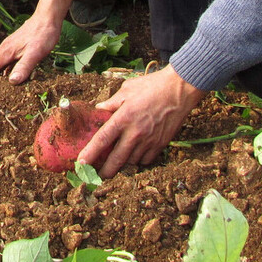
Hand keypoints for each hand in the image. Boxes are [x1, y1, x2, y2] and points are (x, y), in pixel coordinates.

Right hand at [0, 0, 79, 85]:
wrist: (47, 18)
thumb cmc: (42, 35)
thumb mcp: (36, 53)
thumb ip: (24, 67)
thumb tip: (11, 82)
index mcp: (7, 52)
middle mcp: (5, 49)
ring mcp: (9, 47)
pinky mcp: (15, 46)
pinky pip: (2, 59)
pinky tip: (2, 74)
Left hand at [77, 66, 206, 176]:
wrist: (180, 90)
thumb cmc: (152, 86)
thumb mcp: (127, 89)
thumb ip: (111, 102)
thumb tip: (99, 109)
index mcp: (123, 118)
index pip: (102, 139)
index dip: (90, 153)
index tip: (81, 163)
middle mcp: (135, 132)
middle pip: (117, 159)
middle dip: (106, 171)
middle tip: (98, 175)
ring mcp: (149, 140)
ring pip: (132, 161)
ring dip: (123, 164)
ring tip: (116, 162)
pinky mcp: (161, 144)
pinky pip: (146, 160)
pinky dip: (138, 160)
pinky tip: (134, 155)